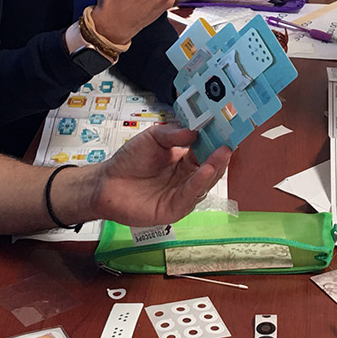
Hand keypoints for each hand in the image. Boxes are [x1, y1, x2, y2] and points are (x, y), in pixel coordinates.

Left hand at [81, 124, 230, 226]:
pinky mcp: (175, 209)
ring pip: (205, 182)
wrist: (106, 183)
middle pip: (211, 167)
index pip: (207, 150)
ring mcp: (183, 195)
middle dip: (221, 154)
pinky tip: (206, 170)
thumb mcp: (152, 138)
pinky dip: (199, 183)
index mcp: (185, 160)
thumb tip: (196, 130)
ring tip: (222, 153)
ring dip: (215, 167)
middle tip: (230, 141)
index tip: (229, 128)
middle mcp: (188, 178)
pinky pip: (190, 196)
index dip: (217, 140)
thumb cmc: (129, 160)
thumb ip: (173, 134)